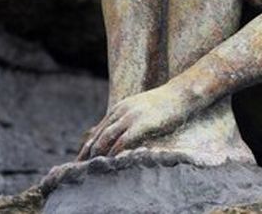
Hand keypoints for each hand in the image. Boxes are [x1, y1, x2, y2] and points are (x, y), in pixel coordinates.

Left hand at [78, 83, 195, 159]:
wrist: (181, 94)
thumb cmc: (165, 105)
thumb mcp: (140, 109)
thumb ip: (129, 120)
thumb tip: (122, 138)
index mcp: (119, 109)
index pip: (97, 131)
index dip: (87, 147)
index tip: (80, 160)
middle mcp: (120, 111)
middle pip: (98, 136)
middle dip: (88, 153)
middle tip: (80, 168)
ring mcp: (130, 116)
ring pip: (106, 138)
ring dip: (98, 155)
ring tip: (92, 169)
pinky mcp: (141, 123)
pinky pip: (123, 141)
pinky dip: (115, 152)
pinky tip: (112, 162)